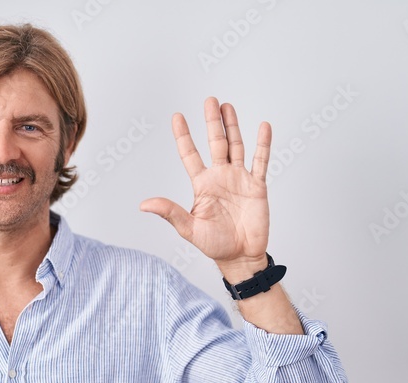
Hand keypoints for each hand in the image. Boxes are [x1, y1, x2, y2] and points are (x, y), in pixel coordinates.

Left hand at [140, 98, 270, 276]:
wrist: (241, 257)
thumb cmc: (214, 245)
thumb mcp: (189, 228)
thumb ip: (170, 212)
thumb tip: (144, 204)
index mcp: (202, 185)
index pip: (190, 155)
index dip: (184, 136)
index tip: (177, 117)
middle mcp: (220, 177)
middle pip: (215, 143)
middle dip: (212, 122)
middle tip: (210, 100)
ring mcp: (239, 179)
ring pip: (236, 146)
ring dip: (233, 126)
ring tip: (227, 107)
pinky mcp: (257, 186)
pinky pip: (261, 161)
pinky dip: (263, 144)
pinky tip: (263, 127)